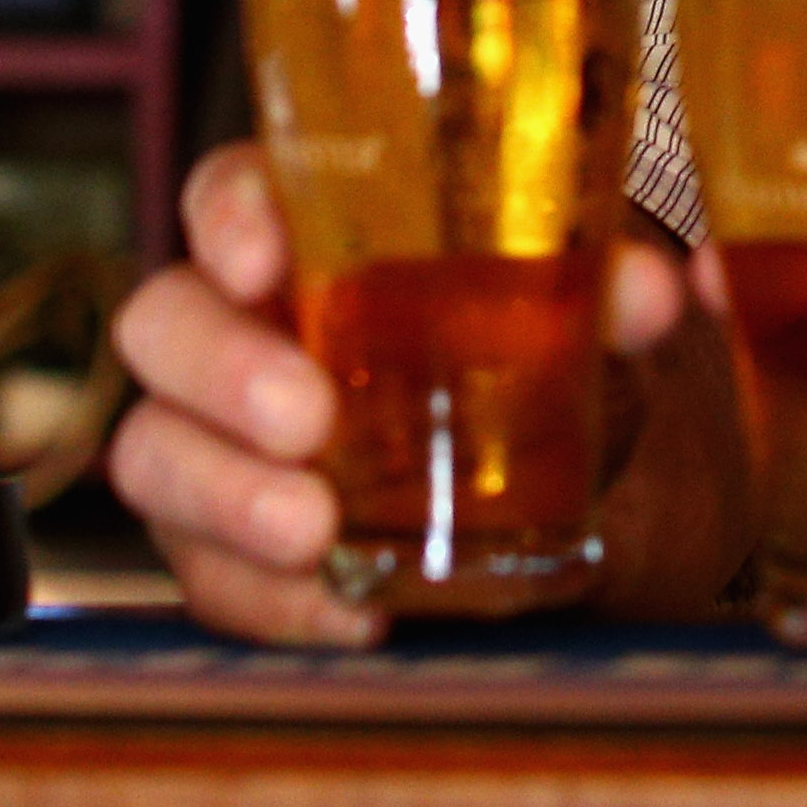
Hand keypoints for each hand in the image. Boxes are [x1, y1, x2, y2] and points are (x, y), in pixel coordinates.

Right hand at [106, 143, 686, 645]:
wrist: (572, 497)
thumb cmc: (542, 364)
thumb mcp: (587, 323)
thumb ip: (611, 293)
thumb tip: (652, 291)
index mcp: (312, 238)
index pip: (229, 194)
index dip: (229, 218)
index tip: (264, 260)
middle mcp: (240, 329)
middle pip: (162, 322)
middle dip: (218, 368)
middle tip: (307, 417)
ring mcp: (218, 445)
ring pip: (155, 454)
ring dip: (226, 495)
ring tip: (312, 528)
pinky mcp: (229, 551)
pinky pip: (213, 579)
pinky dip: (275, 602)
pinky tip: (351, 612)